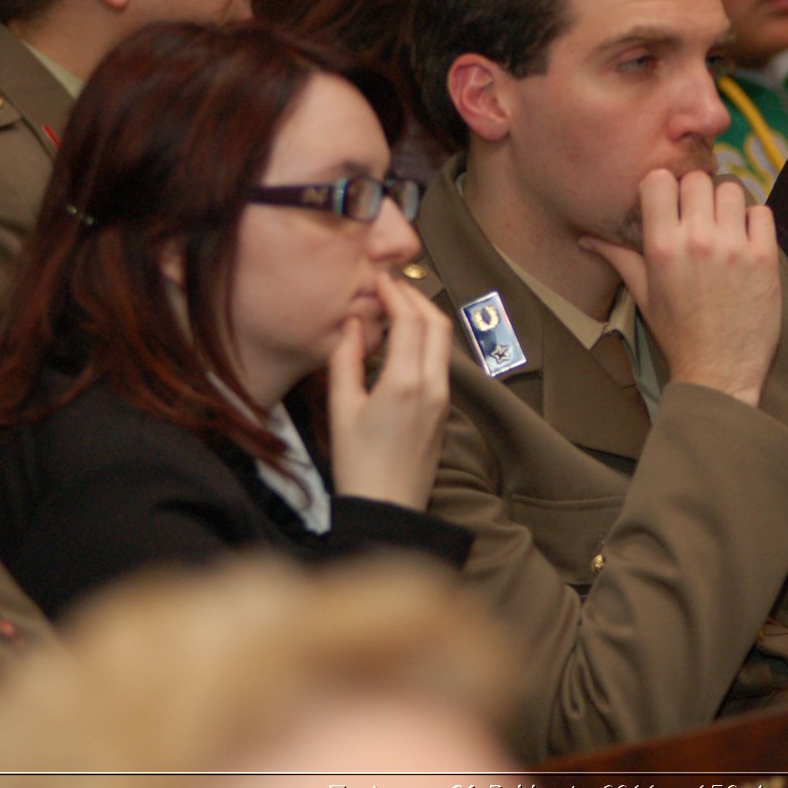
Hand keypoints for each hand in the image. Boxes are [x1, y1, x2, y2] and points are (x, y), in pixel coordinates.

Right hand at [328, 272, 450, 509]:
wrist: (389, 509)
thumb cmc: (358, 465)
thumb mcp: (342, 410)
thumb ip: (346, 360)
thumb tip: (354, 324)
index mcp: (406, 383)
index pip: (410, 319)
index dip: (396, 292)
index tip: (378, 278)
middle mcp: (433, 386)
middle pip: (437, 323)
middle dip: (416, 297)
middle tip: (390, 285)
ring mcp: (444, 399)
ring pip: (443, 342)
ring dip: (424, 317)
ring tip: (395, 306)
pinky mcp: (445, 410)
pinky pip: (441, 362)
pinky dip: (426, 340)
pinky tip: (403, 340)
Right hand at [582, 170, 779, 406]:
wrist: (719, 370)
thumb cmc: (678, 333)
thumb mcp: (643, 294)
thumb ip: (618, 257)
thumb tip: (586, 238)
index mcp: (661, 246)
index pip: (659, 180)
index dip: (666, 187)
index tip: (672, 202)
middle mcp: (696, 241)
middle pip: (698, 179)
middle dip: (698, 193)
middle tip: (701, 216)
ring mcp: (733, 247)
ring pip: (732, 189)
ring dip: (728, 204)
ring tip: (725, 228)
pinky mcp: (764, 258)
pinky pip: (761, 212)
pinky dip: (754, 221)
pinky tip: (746, 241)